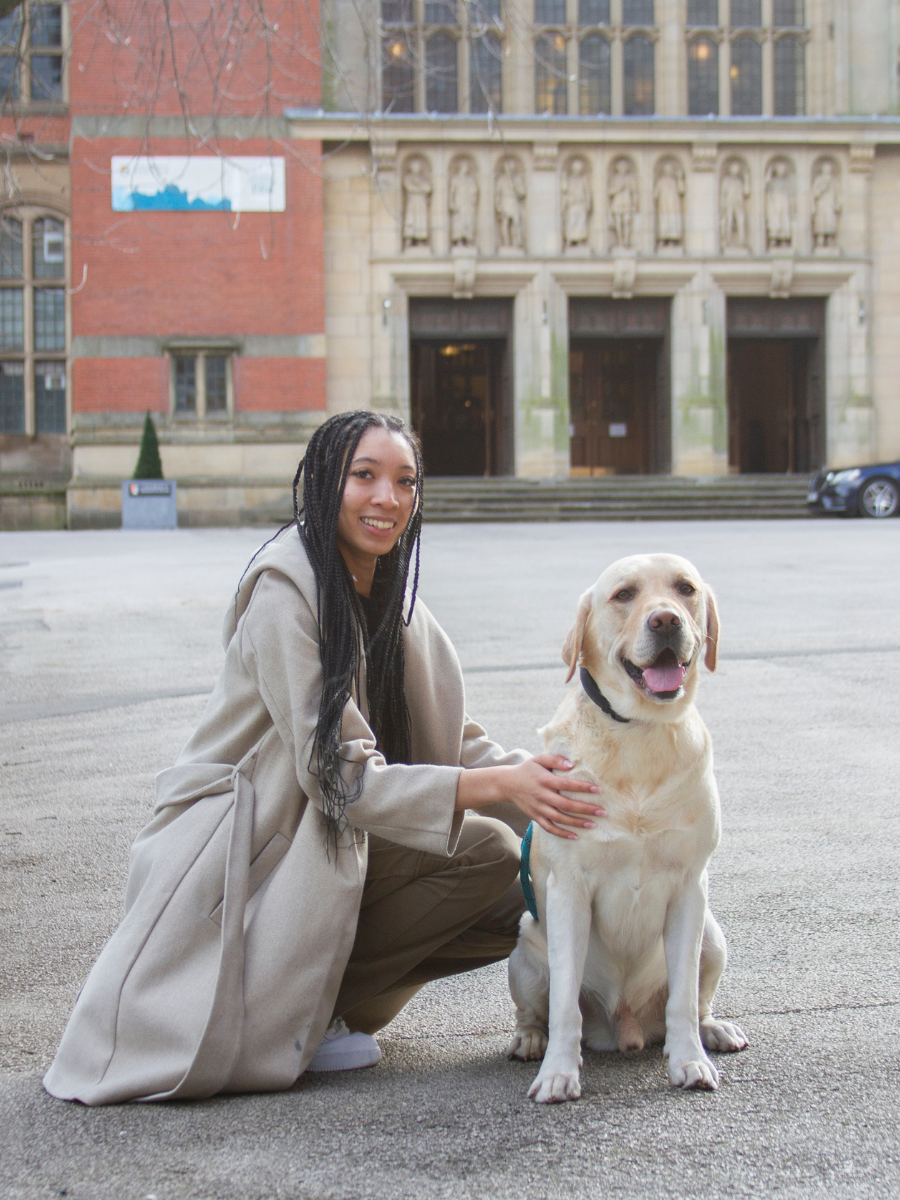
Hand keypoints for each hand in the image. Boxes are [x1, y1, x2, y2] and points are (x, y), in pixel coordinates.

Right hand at [456, 754, 604, 838]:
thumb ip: (554, 759)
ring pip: (560, 818)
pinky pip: (550, 827)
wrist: (507, 784)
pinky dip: (562, 833)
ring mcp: (538, 808)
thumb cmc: (527, 770)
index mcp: (545, 780)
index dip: (582, 787)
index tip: (598, 789)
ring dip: (577, 822)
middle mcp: (542, 795)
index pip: (567, 784)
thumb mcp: (538, 759)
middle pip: (566, 804)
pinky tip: (575, 836)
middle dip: (585, 808)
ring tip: (593, 824)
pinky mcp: (535, 817)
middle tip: (602, 811)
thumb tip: (571, 764)